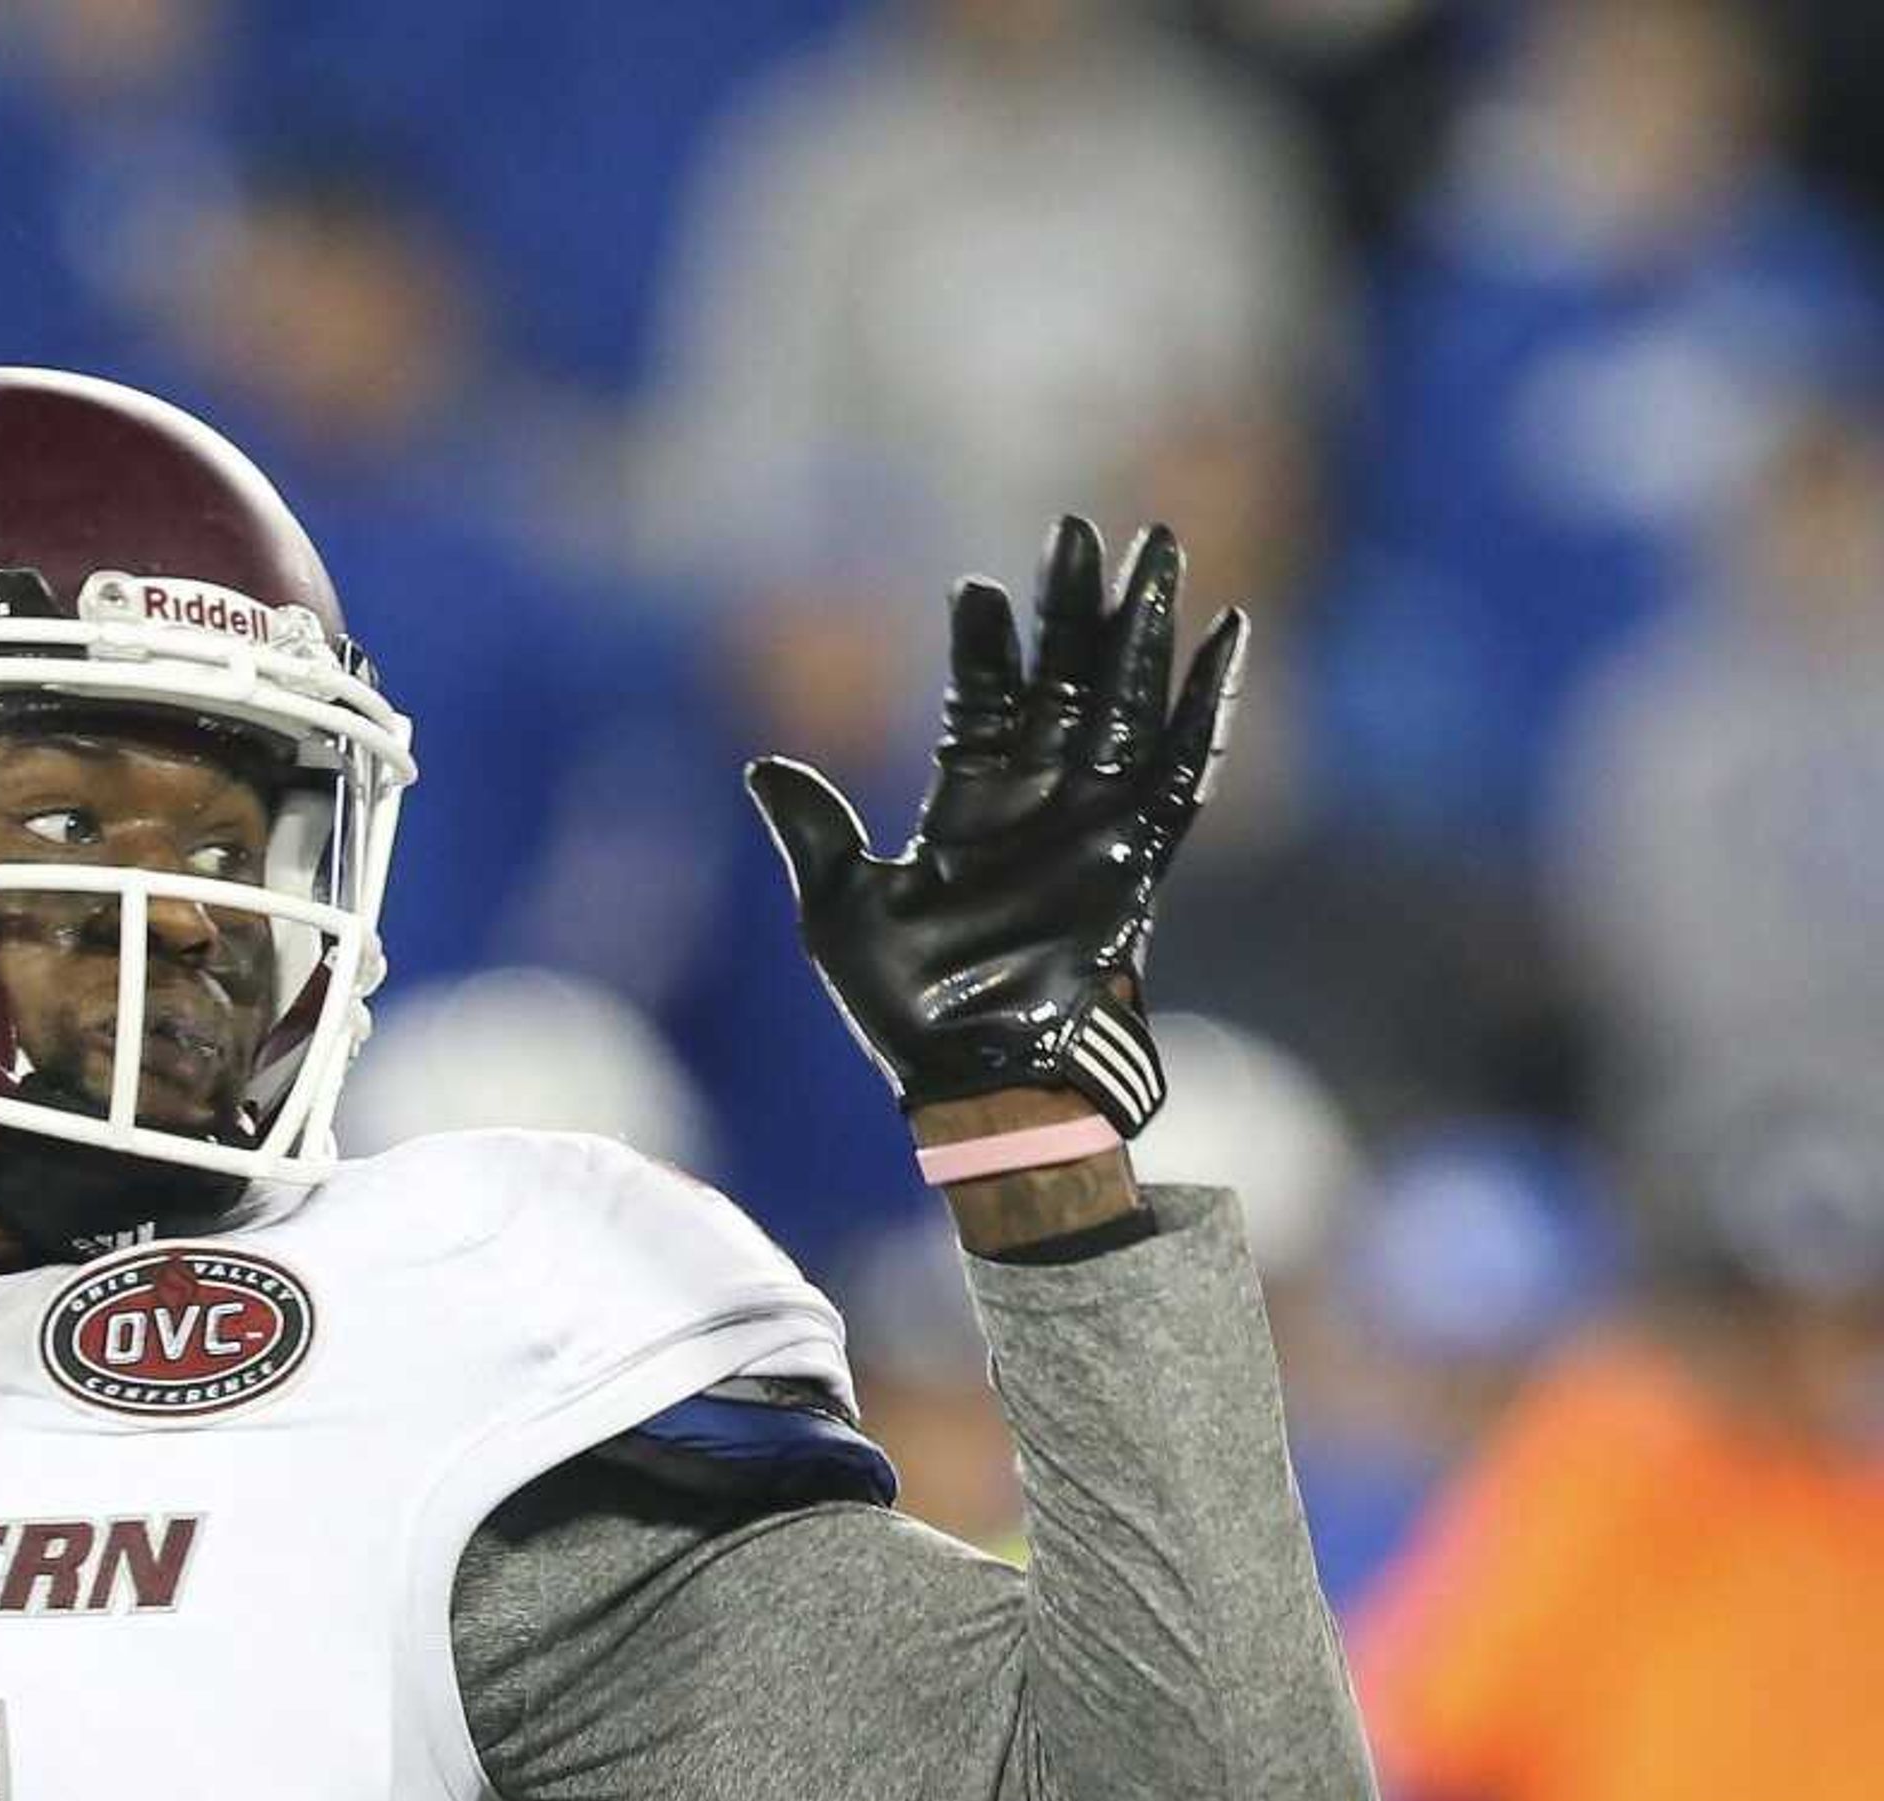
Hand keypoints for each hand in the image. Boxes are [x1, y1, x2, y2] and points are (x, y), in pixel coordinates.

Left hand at [746, 517, 1243, 1137]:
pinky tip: (1229, 638)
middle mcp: (1036, 804)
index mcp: (965, 808)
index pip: (979, 702)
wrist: (978, 1083)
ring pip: (1128, 706)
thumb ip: (814, 835)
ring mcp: (1094, 825)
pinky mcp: (1142, 859)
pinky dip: (1208, 707)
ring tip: (1158, 550)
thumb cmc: (906, 1012)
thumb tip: (760, 764)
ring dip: (1144, 631)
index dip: (983, 647)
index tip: (976, 589)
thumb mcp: (840, 916)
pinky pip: (1185, 771)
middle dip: (1073, 609)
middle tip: (1079, 529)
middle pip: (1066, 682)